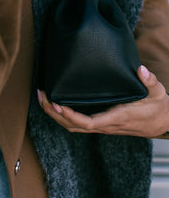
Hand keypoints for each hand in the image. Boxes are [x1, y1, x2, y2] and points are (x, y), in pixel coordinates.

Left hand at [38, 66, 168, 137]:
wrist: (162, 122)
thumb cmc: (157, 107)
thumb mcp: (156, 92)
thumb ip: (149, 81)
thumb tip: (141, 70)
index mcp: (116, 117)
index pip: (89, 122)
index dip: (70, 116)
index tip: (57, 104)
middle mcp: (106, 125)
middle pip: (74, 127)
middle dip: (54, 114)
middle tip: (41, 96)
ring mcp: (103, 126)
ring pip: (74, 127)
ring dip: (56, 116)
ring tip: (42, 99)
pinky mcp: (101, 123)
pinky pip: (79, 124)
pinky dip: (64, 116)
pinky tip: (56, 104)